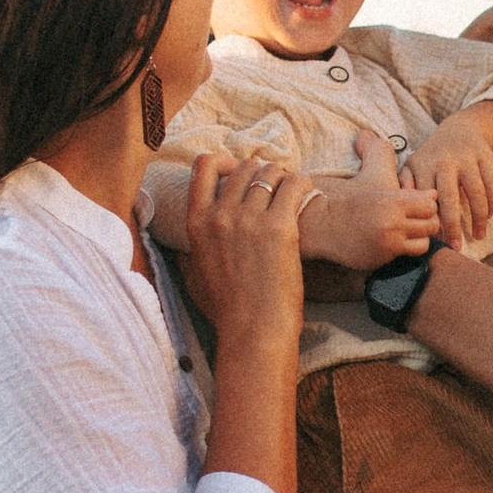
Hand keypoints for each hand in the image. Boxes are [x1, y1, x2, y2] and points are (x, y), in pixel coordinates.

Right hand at [182, 151, 314, 350]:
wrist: (253, 330)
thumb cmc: (228, 311)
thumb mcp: (195, 277)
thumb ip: (190, 253)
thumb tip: (185, 247)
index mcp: (196, 223)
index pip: (204, 166)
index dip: (225, 161)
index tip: (239, 172)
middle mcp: (220, 215)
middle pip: (244, 167)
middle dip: (261, 171)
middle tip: (276, 185)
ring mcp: (249, 219)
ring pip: (271, 173)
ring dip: (283, 177)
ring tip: (292, 190)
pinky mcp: (279, 227)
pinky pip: (294, 185)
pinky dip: (303, 185)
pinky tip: (307, 194)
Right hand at [301, 127, 439, 272]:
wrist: (325, 225)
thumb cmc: (354, 204)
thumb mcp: (376, 187)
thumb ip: (407, 191)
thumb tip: (433, 194)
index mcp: (392, 200)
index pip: (430, 204)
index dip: (428, 207)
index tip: (420, 209)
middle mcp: (392, 221)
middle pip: (432, 224)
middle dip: (428, 223)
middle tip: (417, 223)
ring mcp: (389, 241)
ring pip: (425, 243)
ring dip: (420, 239)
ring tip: (409, 235)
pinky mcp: (384, 257)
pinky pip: (410, 256)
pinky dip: (406, 250)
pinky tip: (396, 244)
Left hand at [409, 113, 492, 249]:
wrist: (460, 129)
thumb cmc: (432, 157)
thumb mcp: (414, 166)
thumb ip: (405, 185)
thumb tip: (401, 210)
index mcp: (423, 165)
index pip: (426, 200)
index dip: (430, 221)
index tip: (432, 241)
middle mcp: (444, 161)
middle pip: (450, 199)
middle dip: (452, 226)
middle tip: (455, 247)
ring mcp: (467, 158)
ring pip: (476, 194)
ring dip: (478, 219)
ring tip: (478, 236)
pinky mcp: (485, 156)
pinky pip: (490, 185)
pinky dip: (490, 204)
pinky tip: (486, 218)